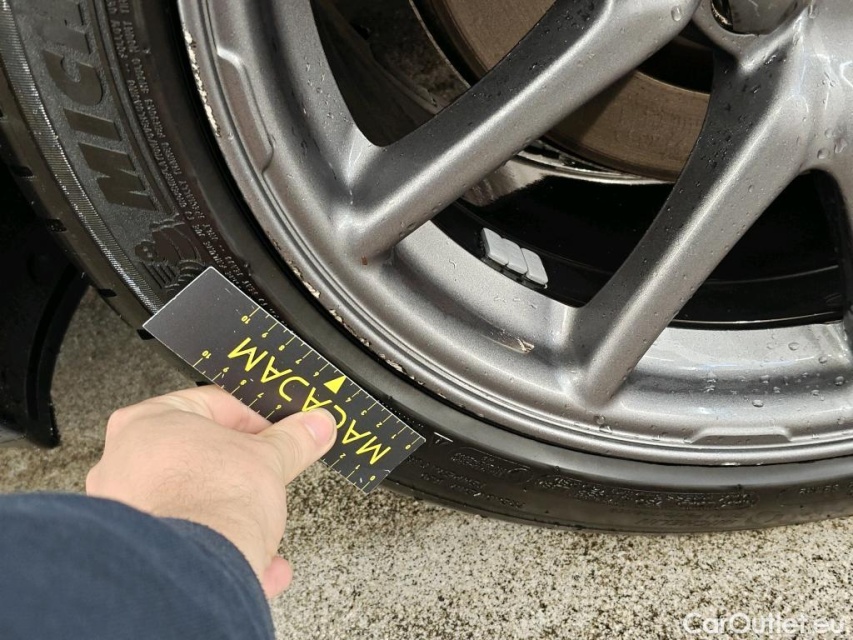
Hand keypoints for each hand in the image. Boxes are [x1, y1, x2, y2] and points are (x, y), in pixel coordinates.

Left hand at [86, 386, 335, 597]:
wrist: (195, 568)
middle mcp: (126, 463)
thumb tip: (313, 426)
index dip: (256, 417)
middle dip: (243, 470)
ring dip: (235, 513)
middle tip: (271, 472)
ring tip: (266, 522)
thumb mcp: (270, 459)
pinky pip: (190, 542)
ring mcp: (129, 510)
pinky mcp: (144, 552)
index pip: (213, 404)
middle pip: (201, 456)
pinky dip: (224, 549)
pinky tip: (259, 562)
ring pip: (194, 503)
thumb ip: (294, 440)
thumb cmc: (208, 502)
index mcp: (149, 423)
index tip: (280, 430)